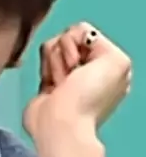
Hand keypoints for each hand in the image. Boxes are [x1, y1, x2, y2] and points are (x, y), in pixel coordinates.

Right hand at [23, 22, 131, 145]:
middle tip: (72, 75)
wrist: (60, 123)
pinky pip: (42, 59)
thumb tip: (75, 37)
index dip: (81, 44)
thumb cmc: (87, 98)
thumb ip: (99, 39)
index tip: (84, 64)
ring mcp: (67, 73)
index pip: (85, 33)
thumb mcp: (115, 61)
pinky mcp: (48, 79)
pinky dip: (46, 70)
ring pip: (52, 46)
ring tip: (61, 83)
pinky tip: (52, 85)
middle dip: (66, 54)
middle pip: (67, 38)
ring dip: (55, 64)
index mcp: (109, 64)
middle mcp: (89, 67)